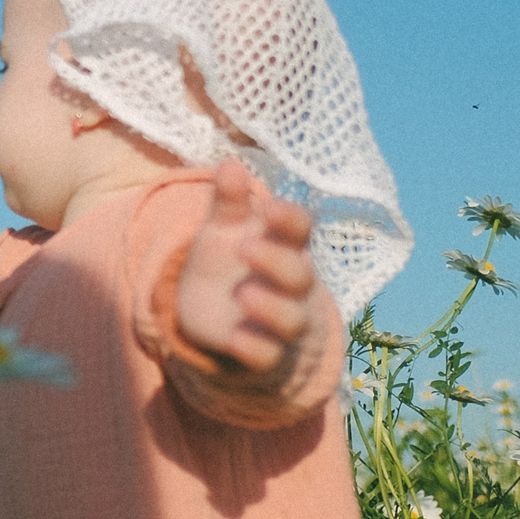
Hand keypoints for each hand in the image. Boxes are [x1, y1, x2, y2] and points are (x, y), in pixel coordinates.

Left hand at [176, 159, 321, 374]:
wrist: (219, 314)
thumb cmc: (230, 261)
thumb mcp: (224, 229)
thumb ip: (228, 200)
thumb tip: (229, 162)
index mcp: (282, 245)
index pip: (301, 229)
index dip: (289, 220)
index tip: (267, 208)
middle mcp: (289, 284)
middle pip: (300, 274)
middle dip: (276, 261)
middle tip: (244, 247)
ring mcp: (279, 320)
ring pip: (292, 320)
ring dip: (271, 307)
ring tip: (244, 293)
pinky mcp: (263, 352)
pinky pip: (268, 355)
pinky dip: (254, 348)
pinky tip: (234, 338)